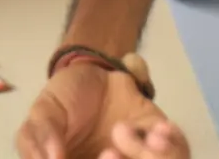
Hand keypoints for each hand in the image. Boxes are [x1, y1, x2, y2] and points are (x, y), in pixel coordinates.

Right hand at [16, 56, 188, 158]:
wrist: (91, 68)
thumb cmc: (65, 98)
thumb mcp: (44, 113)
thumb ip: (39, 136)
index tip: (103, 155)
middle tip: (109, 152)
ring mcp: (140, 158)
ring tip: (135, 134)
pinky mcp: (161, 142)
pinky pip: (178, 153)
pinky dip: (171, 146)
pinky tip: (159, 130)